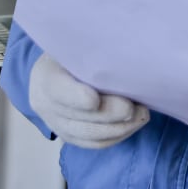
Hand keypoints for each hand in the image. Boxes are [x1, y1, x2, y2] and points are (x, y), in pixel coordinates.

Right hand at [29, 53, 148, 148]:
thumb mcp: (74, 44)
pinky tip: (134, 123)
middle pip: (79, 118)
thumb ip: (91, 50)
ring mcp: (57, 125)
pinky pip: (95, 144)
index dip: (76, 98)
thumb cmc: (69, 52)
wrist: (50, 73)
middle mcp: (46, 105)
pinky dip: (118, 136)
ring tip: (142, 115)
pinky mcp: (70, 137)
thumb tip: (122, 48)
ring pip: (90, 135)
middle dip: (110, 115)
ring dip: (120, 128)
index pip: (57, 91)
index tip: (94, 99)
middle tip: (135, 107)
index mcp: (45, 77)